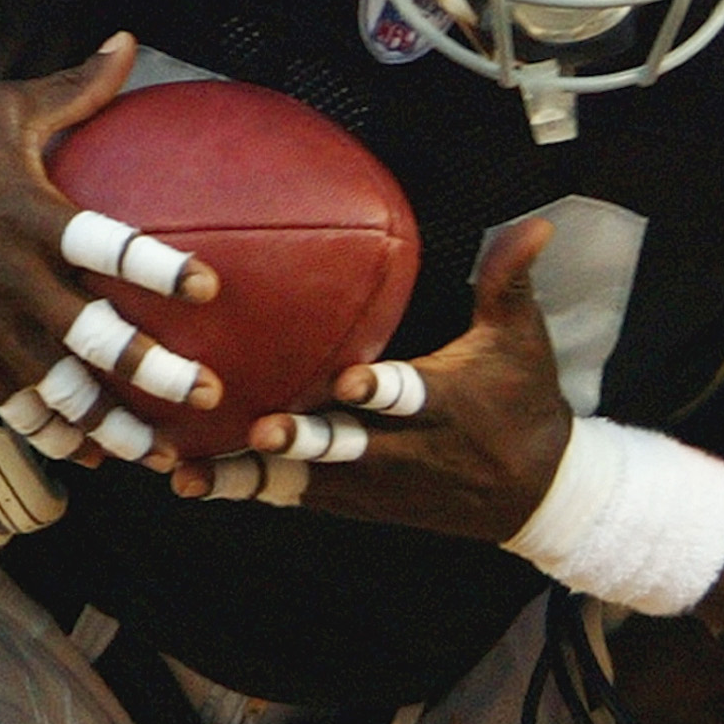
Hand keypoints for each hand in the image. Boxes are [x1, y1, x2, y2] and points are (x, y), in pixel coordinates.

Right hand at [0, 33, 221, 467]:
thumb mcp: (2, 108)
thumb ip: (75, 87)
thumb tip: (129, 40)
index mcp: (31, 215)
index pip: (105, 244)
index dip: (158, 267)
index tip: (212, 288)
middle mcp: (13, 277)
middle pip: (91, 338)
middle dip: (151, 372)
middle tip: (208, 392)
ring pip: (57, 391)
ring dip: (112, 427)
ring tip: (165, 455)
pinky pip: (14, 406)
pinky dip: (55, 436)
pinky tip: (94, 456)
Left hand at [171, 217, 571, 539]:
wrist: (535, 495)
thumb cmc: (523, 401)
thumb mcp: (523, 340)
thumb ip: (510, 279)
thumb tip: (533, 223)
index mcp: (444, 403)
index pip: (411, 397)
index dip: (381, 392)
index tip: (350, 382)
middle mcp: (405, 449)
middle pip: (348, 449)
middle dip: (307, 443)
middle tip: (263, 430)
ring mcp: (375, 482)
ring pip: (307, 482)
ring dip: (251, 477)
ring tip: (192, 474)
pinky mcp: (355, 501)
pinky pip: (294, 496)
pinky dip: (246, 490)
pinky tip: (189, 482)